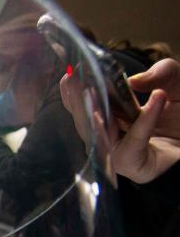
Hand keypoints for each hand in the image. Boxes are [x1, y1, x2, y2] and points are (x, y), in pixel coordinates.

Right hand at [61, 63, 179, 183]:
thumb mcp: (176, 85)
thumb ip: (164, 72)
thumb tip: (135, 80)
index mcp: (110, 118)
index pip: (85, 105)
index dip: (72, 92)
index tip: (68, 74)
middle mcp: (108, 137)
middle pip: (86, 120)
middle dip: (77, 101)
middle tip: (72, 80)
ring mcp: (116, 152)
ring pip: (100, 134)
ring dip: (95, 112)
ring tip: (93, 90)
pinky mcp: (132, 163)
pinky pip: (134, 142)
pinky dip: (145, 121)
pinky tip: (157, 99)